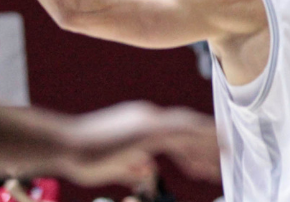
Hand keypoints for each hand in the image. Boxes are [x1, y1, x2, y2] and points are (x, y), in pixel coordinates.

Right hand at [58, 101, 219, 186]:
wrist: (61, 145)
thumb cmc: (80, 157)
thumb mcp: (112, 166)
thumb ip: (131, 167)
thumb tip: (147, 171)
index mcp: (140, 124)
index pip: (175, 135)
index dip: (193, 150)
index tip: (206, 165)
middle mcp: (148, 118)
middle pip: (187, 130)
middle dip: (207, 145)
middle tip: (226, 160)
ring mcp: (148, 121)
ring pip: (190, 130)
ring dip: (210, 144)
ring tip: (228, 158)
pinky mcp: (148, 130)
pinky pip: (183, 134)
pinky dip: (203, 141)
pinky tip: (217, 150)